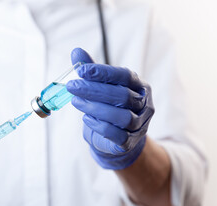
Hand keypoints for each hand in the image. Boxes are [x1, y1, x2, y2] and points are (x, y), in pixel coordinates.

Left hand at [67, 48, 154, 169]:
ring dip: (95, 108)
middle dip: (94, 90)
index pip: (125, 76)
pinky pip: (117, 135)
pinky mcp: (130, 142)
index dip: (103, 73)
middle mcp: (144, 104)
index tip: (81, 70)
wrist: (117, 139)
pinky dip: (99, 126)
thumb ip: (92, 71)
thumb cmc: (110, 107)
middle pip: (122, 96)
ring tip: (76, 102)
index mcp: (139, 86)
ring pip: (122, 117)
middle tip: (72, 86)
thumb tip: (76, 51)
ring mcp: (140, 125)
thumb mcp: (102, 87)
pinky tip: (86, 118)